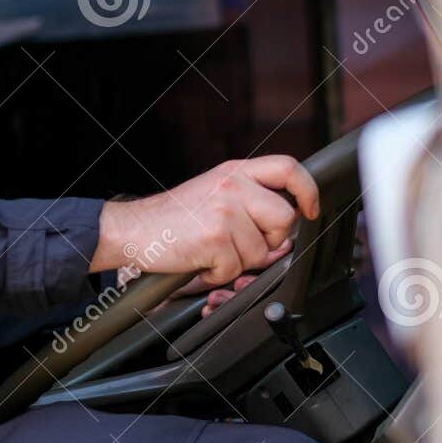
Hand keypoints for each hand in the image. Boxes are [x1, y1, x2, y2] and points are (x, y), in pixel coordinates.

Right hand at [93, 155, 318, 287]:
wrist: (132, 228)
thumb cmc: (172, 217)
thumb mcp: (214, 194)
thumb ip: (250, 204)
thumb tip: (285, 238)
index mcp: (235, 171)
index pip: (288, 168)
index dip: (308, 190)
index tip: (309, 209)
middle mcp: (232, 185)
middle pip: (284, 217)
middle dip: (271, 240)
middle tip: (243, 244)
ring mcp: (224, 210)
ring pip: (261, 250)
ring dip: (239, 261)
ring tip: (213, 252)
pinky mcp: (214, 237)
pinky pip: (235, 268)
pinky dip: (218, 274)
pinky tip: (201, 262)